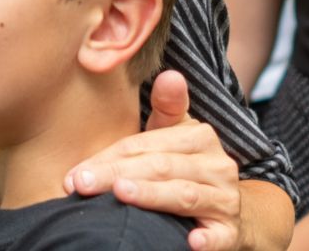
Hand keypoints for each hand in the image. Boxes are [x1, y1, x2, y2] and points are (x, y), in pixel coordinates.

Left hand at [63, 72, 243, 250]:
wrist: (232, 209)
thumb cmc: (187, 168)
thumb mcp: (177, 136)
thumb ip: (166, 107)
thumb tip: (169, 74)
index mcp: (199, 137)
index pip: (146, 145)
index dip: (109, 157)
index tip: (76, 172)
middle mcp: (216, 165)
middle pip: (160, 167)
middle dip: (117, 174)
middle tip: (82, 183)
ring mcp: (225, 199)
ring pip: (184, 195)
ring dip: (152, 195)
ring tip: (121, 194)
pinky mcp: (230, 232)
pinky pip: (220, 236)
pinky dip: (207, 239)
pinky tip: (191, 241)